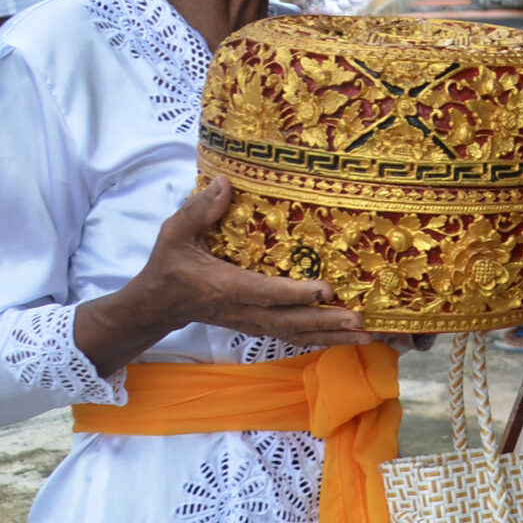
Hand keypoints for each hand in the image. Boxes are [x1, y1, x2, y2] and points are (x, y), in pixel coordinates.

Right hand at [74, 177, 371, 374]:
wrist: (157, 304)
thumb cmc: (169, 266)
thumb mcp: (175, 233)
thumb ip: (199, 210)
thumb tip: (225, 183)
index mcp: (226, 286)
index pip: (266, 293)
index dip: (297, 294)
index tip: (327, 290)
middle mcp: (243, 310)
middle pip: (290, 322)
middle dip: (326, 322)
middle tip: (360, 321)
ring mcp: (251, 322)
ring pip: (295, 334)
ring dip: (331, 336)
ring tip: (365, 336)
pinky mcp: (256, 326)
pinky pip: (292, 336)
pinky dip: (320, 339)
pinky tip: (345, 339)